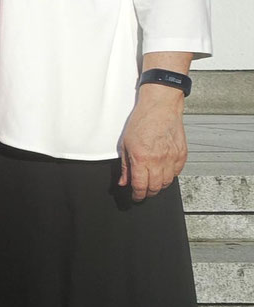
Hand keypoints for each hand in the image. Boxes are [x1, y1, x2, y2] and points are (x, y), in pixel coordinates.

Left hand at [119, 85, 186, 201]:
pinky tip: (163, 173)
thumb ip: (125, 166)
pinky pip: (177, 173)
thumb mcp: (125, 144)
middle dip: (148, 193)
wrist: (160, 108)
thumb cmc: (142, 122)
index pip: (140, 185)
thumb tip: (124, 181)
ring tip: (152, 183)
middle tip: (143, 192)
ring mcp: (172, 158)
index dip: (138, 195)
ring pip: (167, 182)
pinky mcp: (182, 154)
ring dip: (159, 186)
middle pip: (155, 187)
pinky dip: (170, 176)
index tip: (136, 197)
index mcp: (142, 158)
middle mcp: (158, 160)